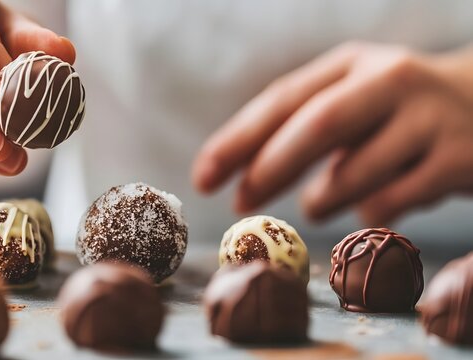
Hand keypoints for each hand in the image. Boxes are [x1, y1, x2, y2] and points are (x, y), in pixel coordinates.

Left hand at [193, 42, 472, 225]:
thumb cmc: (397, 111)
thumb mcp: (352, 100)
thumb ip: (303, 127)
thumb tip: (243, 173)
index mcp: (352, 64)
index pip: (282, 99)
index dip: (237, 140)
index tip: (203, 178)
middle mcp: (391, 80)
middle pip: (317, 125)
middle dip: (270, 169)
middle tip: (239, 203)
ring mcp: (430, 118)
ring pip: (355, 171)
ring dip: (322, 198)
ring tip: (314, 205)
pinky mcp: (460, 159)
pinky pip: (395, 200)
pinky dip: (370, 213)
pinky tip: (371, 208)